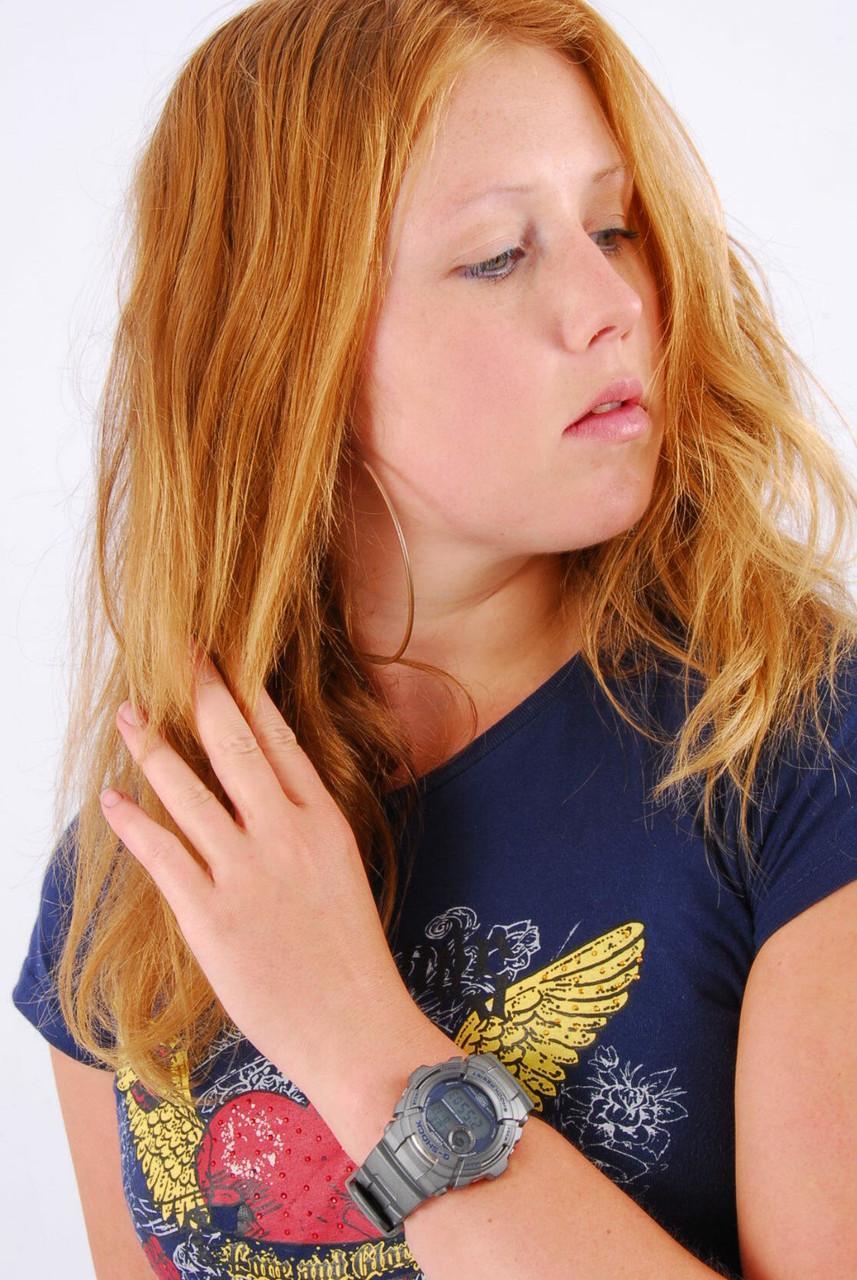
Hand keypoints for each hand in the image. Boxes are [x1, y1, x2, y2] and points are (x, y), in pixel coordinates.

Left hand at [100, 646, 413, 1102]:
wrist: (355, 1028)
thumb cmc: (351, 957)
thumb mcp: (343, 871)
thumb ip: (307, 827)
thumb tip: (270, 791)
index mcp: (323, 821)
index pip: (281, 739)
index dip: (248, 696)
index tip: (225, 663)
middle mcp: (283, 834)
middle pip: (235, 744)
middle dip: (203, 692)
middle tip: (180, 655)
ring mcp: (245, 873)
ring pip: (188, 790)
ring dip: (151, 746)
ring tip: (129, 713)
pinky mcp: (209, 915)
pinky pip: (161, 854)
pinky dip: (131, 822)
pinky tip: (111, 799)